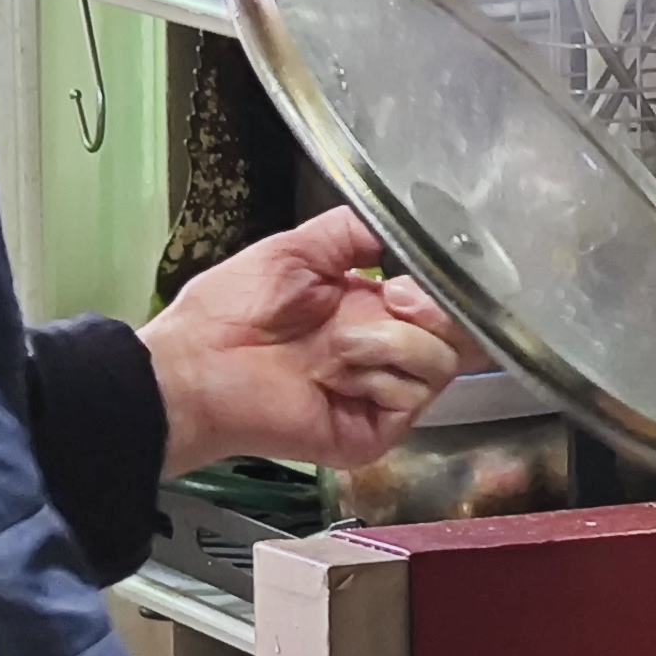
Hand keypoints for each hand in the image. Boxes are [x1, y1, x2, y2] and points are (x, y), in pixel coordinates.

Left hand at [139, 207, 471, 477]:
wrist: (198, 365)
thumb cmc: (231, 310)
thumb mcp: (296, 250)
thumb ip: (351, 232)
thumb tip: (398, 224)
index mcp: (371, 311)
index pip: (441, 304)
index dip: (442, 287)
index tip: (414, 275)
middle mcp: (384, 354)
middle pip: (458, 337)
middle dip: (434, 310)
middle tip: (392, 299)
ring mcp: (382, 395)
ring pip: (440, 364)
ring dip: (394, 341)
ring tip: (341, 342)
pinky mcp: (374, 431)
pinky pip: (412, 398)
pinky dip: (380, 376)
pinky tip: (339, 373)